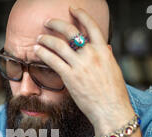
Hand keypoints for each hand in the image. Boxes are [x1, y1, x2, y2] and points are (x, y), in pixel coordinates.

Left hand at [34, 7, 134, 134]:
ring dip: (46, 39)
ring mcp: (80, 65)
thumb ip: (107, 57)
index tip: (73, 10)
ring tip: (39, 38)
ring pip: (59, 45)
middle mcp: (92, 55)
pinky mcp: (70, 77)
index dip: (81, 15)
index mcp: (104, 51)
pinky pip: (53, 60)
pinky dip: (43, 53)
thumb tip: (106, 47)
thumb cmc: (114, 94)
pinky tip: (37, 50)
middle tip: (48, 22)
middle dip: (57, 24)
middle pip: (71, 32)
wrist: (111, 111)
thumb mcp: (114, 70)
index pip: (91, 26)